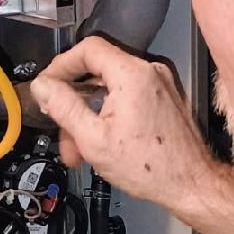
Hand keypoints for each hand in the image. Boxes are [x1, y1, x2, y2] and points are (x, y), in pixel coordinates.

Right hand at [31, 37, 217, 210]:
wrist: (190, 184)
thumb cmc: (151, 167)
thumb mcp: (93, 139)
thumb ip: (63, 107)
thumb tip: (43, 87)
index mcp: (132, 75)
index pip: (87, 49)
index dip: (61, 65)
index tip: (48, 85)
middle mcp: (149, 72)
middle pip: (97, 71)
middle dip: (74, 101)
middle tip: (61, 126)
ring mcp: (159, 84)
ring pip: (110, 88)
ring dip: (89, 113)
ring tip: (79, 147)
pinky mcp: (164, 98)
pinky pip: (127, 97)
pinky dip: (109, 114)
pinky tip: (100, 141)